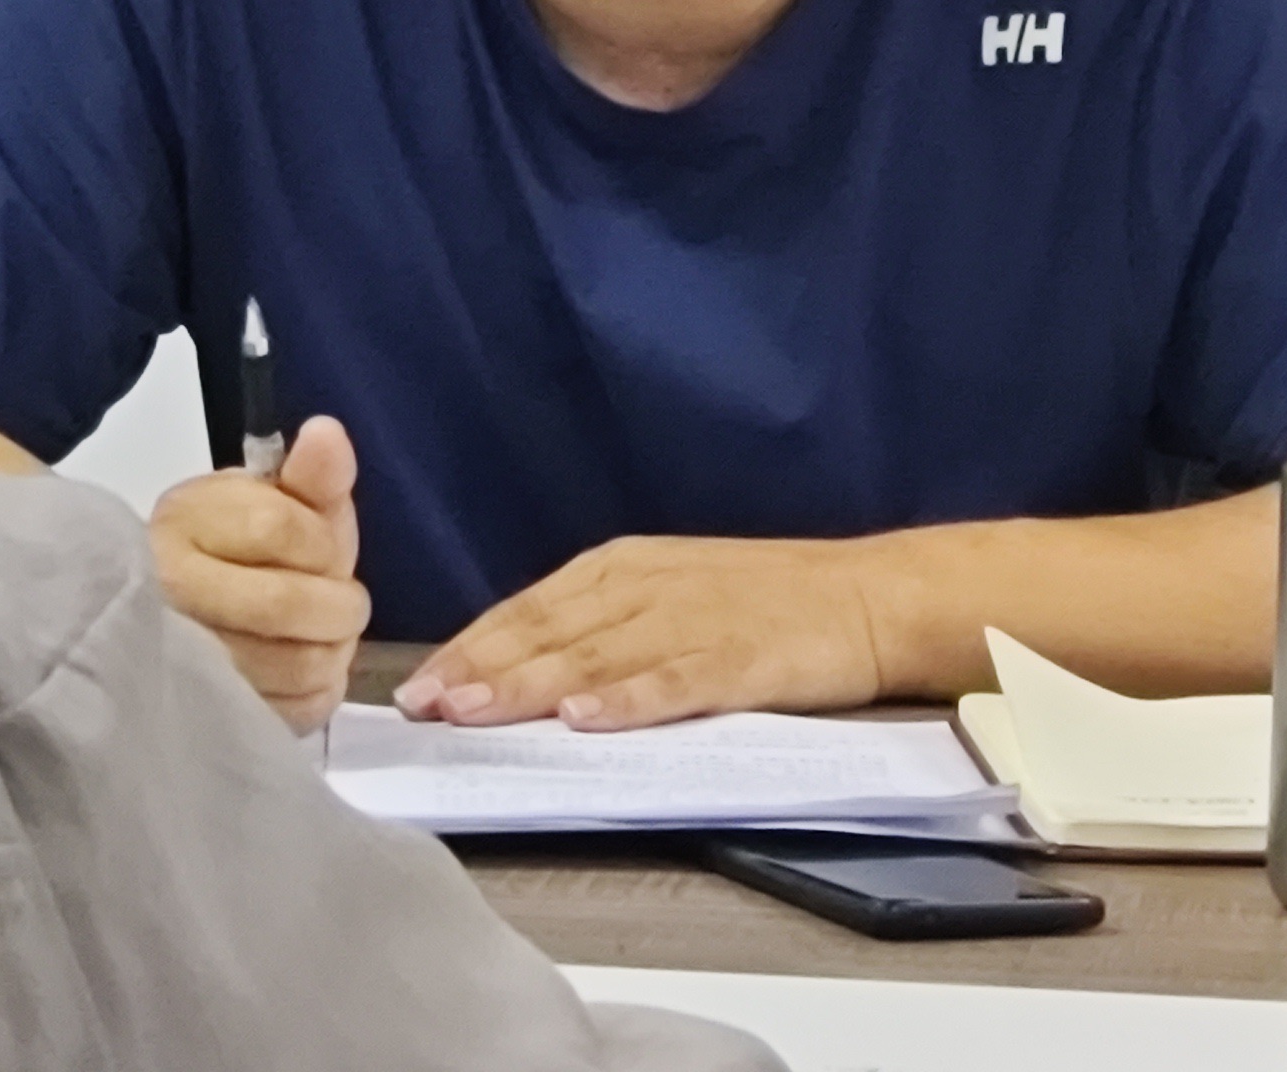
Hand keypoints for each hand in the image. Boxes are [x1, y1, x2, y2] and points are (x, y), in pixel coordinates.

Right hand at [149, 415, 369, 732]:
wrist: (198, 617)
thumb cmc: (246, 550)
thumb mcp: (282, 500)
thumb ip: (313, 474)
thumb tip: (327, 434)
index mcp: (186, 519)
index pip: (277, 527)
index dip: (324, 544)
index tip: (330, 553)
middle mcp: (166, 587)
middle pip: (283, 604)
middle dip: (338, 606)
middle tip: (345, 606)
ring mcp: (175, 659)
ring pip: (287, 666)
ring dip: (330, 653)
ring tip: (327, 639)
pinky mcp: (200, 717)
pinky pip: (281, 714)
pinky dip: (313, 695)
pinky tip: (306, 673)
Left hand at [399, 534, 894, 728]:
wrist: (870, 597)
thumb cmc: (765, 604)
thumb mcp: (670, 595)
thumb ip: (601, 626)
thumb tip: (514, 671)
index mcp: (625, 567)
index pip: (529, 609)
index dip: (470, 648)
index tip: (416, 690)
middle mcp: (649, 586)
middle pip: (550, 631)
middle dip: (481, 670)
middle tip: (424, 708)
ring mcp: (694, 620)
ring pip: (596, 655)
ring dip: (531, 685)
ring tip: (476, 713)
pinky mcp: (739, 657)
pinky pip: (674, 681)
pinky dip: (627, 700)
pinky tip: (586, 719)